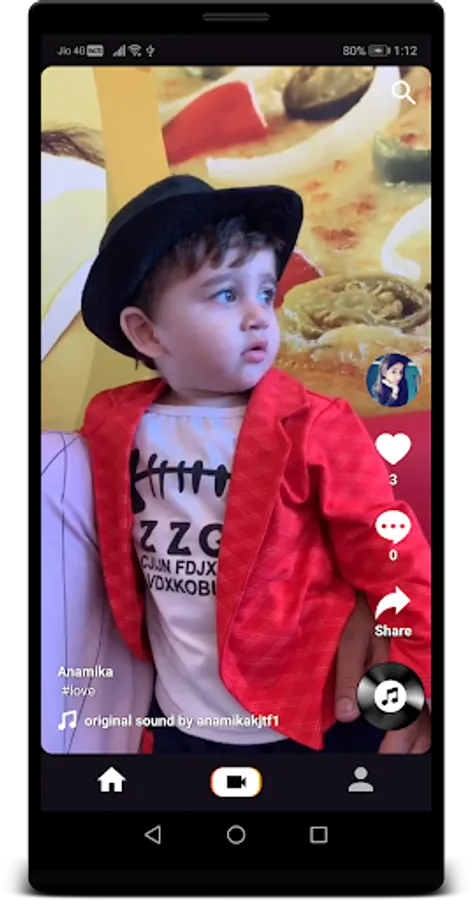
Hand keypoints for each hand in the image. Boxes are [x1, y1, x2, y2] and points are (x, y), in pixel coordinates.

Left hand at [334, 595, 430, 753]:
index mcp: (403, 675)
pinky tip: (403, 725)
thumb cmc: (367, 611)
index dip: (394, 747)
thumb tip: (346, 717)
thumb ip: (350, 678)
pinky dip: (419, 722)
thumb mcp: (351, 639)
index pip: (404, 724)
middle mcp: (420, 679)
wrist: (388, 586)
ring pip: (429, 721)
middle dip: (405, 748)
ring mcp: (425, 675)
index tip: (381, 761)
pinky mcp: (423, 670)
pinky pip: (428, 705)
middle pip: (423, 728)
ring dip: (414, 737)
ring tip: (393, 747)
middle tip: (384, 758)